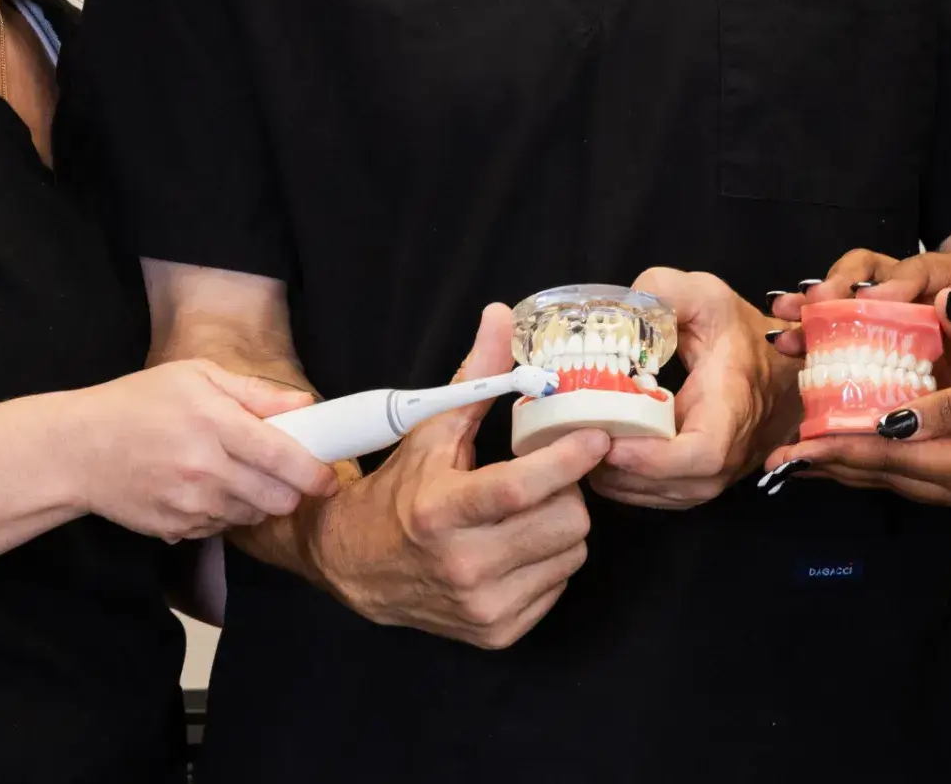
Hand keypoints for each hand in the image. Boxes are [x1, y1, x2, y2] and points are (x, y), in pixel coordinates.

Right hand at [56, 360, 335, 542]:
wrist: (77, 450)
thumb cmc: (136, 403)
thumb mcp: (194, 377)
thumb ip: (253, 392)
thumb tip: (304, 405)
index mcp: (213, 423)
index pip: (282, 457)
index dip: (314, 473)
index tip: (328, 477)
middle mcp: (204, 468)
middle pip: (277, 499)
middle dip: (291, 491)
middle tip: (283, 474)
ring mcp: (190, 504)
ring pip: (253, 517)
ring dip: (257, 502)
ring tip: (234, 474)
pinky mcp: (177, 528)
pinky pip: (221, 528)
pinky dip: (224, 513)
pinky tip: (203, 488)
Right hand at [298, 302, 607, 647]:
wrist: (355, 563)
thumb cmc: (400, 491)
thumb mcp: (430, 432)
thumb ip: (475, 377)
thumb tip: (499, 317)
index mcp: (442, 511)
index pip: (524, 487)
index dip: (569, 459)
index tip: (596, 437)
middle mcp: (463, 566)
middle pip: (566, 523)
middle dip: (567, 491)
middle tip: (548, 477)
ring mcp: (482, 606)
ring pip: (571, 555)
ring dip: (562, 527)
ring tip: (530, 511)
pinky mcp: (496, 633)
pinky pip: (558, 587)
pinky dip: (549, 563)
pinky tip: (519, 546)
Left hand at [588, 268, 795, 509]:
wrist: (780, 363)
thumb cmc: (739, 330)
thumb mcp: (705, 295)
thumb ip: (663, 291)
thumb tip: (621, 310)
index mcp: (731, 404)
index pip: (702, 453)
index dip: (653, 458)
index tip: (609, 441)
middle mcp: (731, 450)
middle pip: (676, 484)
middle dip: (622, 470)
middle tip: (576, 441)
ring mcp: (723, 471)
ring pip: (669, 496)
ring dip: (622, 482)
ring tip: (581, 451)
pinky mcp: (710, 478)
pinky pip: (670, 496)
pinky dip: (633, 486)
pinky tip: (603, 463)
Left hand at [758, 349, 950, 514]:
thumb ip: (948, 408)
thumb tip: (888, 420)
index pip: (885, 458)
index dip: (833, 450)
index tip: (790, 447)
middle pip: (882, 477)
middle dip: (828, 466)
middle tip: (777, 458)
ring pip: (897, 480)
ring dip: (850, 467)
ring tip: (804, 458)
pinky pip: (918, 474)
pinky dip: (882, 462)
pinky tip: (863, 450)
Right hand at [769, 249, 950, 387]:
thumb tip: (948, 301)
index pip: (918, 269)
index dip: (891, 283)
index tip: (870, 302)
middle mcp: (911, 287)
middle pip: (867, 271)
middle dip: (837, 285)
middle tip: (817, 303)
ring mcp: (885, 313)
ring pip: (841, 297)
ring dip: (810, 307)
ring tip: (785, 319)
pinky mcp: (868, 341)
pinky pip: (833, 331)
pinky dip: (808, 334)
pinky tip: (785, 342)